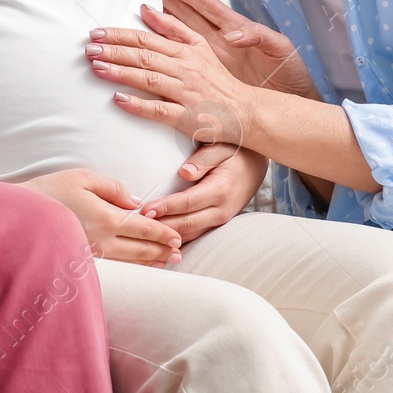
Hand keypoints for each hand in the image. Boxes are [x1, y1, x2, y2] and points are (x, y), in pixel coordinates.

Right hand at [22, 168, 181, 266]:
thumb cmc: (48, 191)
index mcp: (106, 217)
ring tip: (166, 261)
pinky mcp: (82, 261)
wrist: (17, 216)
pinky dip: (132, 267)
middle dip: (162, 249)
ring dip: (150, 261)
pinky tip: (138, 266)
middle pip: (140, 248)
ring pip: (130, 261)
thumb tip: (135, 201)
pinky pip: (115, 266)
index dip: (162, 232)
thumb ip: (112, 188)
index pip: (143, 228)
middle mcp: (103, 240)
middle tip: (180, 252)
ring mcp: (92, 254)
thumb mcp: (82, 177)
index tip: (177, 236)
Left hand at [86, 3, 255, 145]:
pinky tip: (119, 100)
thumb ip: (174, 28)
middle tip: (88, 48)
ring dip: (121, 73)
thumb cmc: (218, 81)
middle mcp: (185, 68)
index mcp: (186, 51)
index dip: (119, 35)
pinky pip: (160, 110)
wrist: (246, 112)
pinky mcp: (188, 117)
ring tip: (96, 68)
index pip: (146, 39)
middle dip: (114, 50)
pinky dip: (139, 104)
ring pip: (149, 79)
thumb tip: (146, 10)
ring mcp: (186, 92)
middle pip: (144, 56)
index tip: (96, 33)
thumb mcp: (200, 47)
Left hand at [143, 143, 268, 244]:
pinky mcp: (214, 225)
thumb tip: (185, 172)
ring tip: (142, 236)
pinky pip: (193, 237)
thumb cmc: (235, 153)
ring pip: (189, 235)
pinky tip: (156, 245)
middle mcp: (220, 210)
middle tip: (137, 226)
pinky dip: (175, 242)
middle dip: (161, 227)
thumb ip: (203, 159)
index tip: (146, 210)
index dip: (166, 207)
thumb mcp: (221, 148)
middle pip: (186, 224)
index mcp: (220, 190)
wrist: (255, 167)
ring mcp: (218, 221)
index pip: (188, 202)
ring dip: (166, 238)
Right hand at [154, 0, 320, 99]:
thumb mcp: (280, 49)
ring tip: (141, 12)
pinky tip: (151, 49)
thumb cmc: (288, 73)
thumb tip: (235, 35)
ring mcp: (213, 58)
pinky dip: (168, 53)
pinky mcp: (210, 76)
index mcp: (237, 29)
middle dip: (168, 2)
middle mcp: (221, 41)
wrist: (288, 104)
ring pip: (182, 35)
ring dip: (162, 24)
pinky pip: (185, 61)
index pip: (208, 6)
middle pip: (189, 16)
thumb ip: (258, 36)